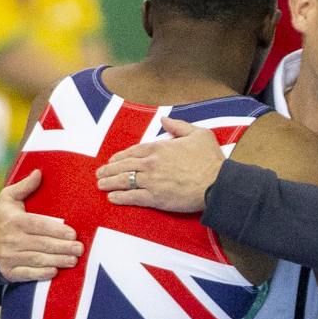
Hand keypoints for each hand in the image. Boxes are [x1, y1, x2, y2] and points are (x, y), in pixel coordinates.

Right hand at [0, 169, 83, 281]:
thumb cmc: (1, 218)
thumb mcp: (8, 199)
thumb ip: (24, 187)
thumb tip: (39, 172)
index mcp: (14, 221)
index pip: (38, 225)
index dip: (56, 230)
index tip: (73, 234)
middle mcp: (11, 239)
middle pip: (41, 244)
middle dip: (62, 247)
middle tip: (79, 249)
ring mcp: (9, 257)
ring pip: (36, 259)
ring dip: (56, 260)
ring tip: (73, 260)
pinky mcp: (9, 271)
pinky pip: (26, 273)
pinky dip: (40, 274)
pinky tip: (54, 272)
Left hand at [96, 119, 225, 211]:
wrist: (217, 183)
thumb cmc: (211, 160)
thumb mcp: (198, 134)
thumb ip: (179, 126)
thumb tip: (165, 120)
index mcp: (160, 147)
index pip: (134, 151)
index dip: (120, 156)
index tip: (112, 160)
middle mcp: (151, 163)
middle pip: (124, 166)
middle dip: (109, 170)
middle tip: (100, 174)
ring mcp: (151, 181)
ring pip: (124, 181)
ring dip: (110, 183)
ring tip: (101, 185)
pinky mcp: (156, 198)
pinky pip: (133, 197)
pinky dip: (120, 197)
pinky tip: (112, 198)